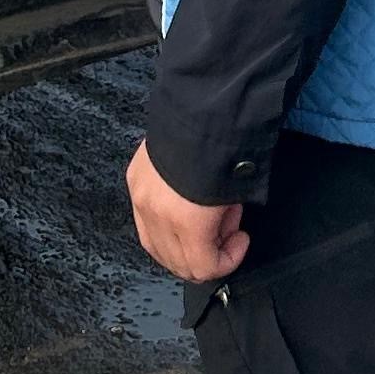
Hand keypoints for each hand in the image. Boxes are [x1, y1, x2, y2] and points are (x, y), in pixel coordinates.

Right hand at [128, 139, 248, 283]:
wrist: (201, 106)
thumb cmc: (225, 146)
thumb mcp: (236, 193)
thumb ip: (226, 221)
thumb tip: (224, 228)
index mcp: (188, 222)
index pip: (203, 267)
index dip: (228, 260)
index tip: (241, 239)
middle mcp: (158, 216)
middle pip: (178, 264)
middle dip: (206, 254)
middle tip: (225, 228)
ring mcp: (141, 200)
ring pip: (157, 249)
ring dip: (183, 246)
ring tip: (205, 218)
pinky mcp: (133, 183)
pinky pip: (145, 223)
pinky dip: (164, 228)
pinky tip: (182, 210)